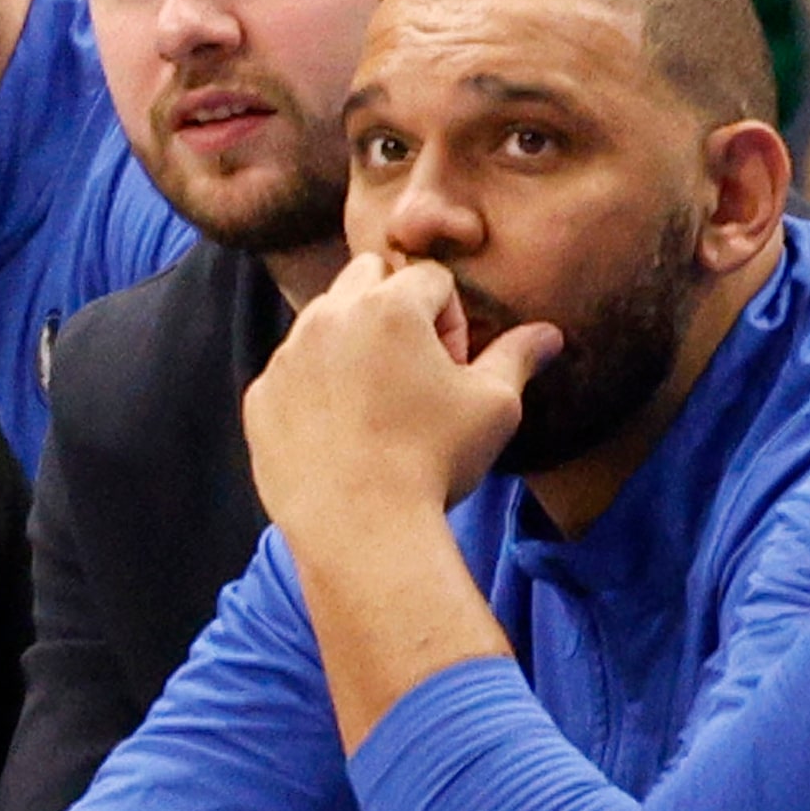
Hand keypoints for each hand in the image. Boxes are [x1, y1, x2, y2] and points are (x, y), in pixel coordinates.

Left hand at [244, 254, 561, 535]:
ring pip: (323, 323)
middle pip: (368, 278)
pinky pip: (290, 374)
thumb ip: (517, 357)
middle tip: (414, 375)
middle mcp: (328, 317)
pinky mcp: (260, 398)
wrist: (360, 532)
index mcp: (389, 306)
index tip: (452, 369)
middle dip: (395, 310)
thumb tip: (549, 334)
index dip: (451, 321)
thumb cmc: (435, 463)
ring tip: (377, 408)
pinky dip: (313, 390)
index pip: (431, 279)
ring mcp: (286, 357)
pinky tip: (340, 437)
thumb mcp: (494, 408)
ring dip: (351, 346)